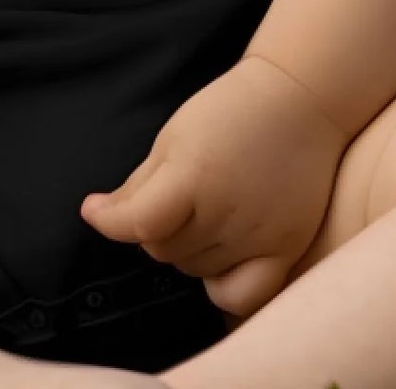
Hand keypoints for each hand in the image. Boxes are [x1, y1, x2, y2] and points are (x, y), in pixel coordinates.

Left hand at [78, 52, 350, 320]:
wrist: (300, 99)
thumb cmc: (229, 110)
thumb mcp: (174, 135)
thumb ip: (138, 184)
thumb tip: (99, 215)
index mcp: (194, 175)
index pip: (140, 223)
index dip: (109, 222)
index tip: (95, 210)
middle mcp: (226, 212)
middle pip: (164, 250)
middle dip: (155, 228)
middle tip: (169, 197)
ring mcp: (258, 235)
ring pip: (196, 270)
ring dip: (187, 249)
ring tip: (201, 213)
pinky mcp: (286, 248)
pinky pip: (243, 296)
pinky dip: (223, 285)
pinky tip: (219, 259)